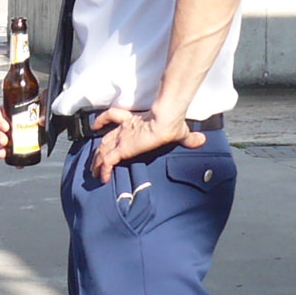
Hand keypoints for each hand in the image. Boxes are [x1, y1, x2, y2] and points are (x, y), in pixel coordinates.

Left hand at [88, 107, 203, 182]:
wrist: (166, 121)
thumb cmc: (172, 122)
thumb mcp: (182, 132)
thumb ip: (188, 138)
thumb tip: (201, 140)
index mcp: (134, 121)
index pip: (114, 116)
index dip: (103, 120)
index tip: (96, 125)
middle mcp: (125, 129)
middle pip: (105, 138)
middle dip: (99, 150)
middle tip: (94, 160)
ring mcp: (122, 138)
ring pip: (102, 149)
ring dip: (97, 161)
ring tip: (94, 172)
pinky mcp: (122, 148)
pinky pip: (107, 160)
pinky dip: (103, 169)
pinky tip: (102, 178)